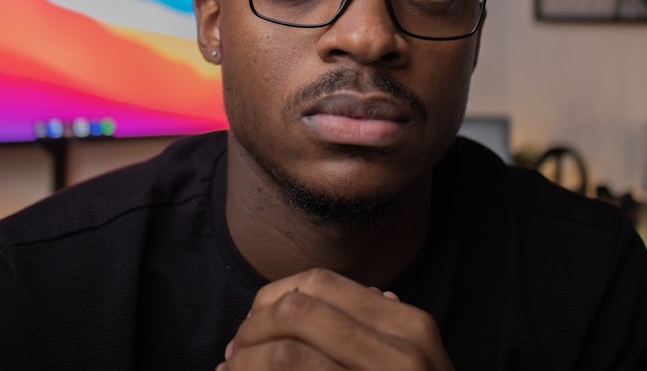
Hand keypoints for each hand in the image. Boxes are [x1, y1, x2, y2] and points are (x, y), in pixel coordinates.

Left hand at [217, 268, 452, 369]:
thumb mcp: (415, 369)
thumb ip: (389, 334)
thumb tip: (378, 293)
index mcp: (411, 329)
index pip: (319, 284)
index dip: (273, 300)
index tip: (252, 325)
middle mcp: (403, 355)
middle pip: (296, 312)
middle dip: (252, 330)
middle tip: (232, 355)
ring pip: (285, 354)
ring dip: (245, 364)